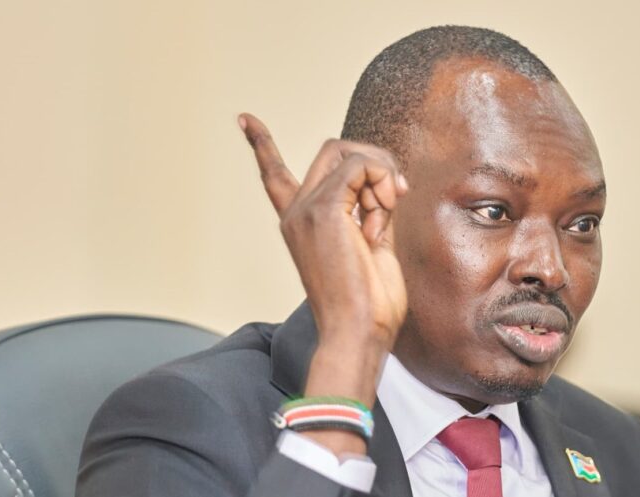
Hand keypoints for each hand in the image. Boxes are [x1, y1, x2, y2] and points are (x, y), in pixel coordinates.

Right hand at [239, 113, 407, 435]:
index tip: (243, 118)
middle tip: (396, 196)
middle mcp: (296, 212)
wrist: (357, 331)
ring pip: (348, 152)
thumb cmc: (368, 302)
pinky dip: (382, 182)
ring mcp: (306, 209)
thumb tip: (386, 181)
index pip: (274, 175)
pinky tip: (383, 214)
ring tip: (385, 216)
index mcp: (300, 223)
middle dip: (373, 162)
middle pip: (333, 151)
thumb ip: (371, 211)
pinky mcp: (324, 209)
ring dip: (382, 176)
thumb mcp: (371, 247)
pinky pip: (360, 166)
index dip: (261, 145)